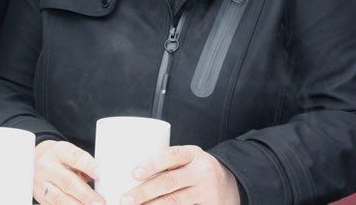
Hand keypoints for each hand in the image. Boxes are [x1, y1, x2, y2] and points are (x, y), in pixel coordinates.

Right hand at [34, 140, 103, 203]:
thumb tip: (102, 178)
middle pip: (67, 181)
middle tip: (99, 202)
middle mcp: (48, 166)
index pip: (74, 157)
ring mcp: (42, 183)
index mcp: (59, 151)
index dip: (88, 165)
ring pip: (59, 197)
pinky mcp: (41, 197)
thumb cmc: (60, 159)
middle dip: (85, 194)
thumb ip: (85, 165)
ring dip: (77, 204)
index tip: (100, 173)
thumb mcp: (71, 154)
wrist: (36, 162)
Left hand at [121, 145, 239, 204]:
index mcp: (193, 154)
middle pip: (169, 182)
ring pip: (175, 201)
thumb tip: (130, 175)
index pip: (172, 155)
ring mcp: (206, 192)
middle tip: (125, 199)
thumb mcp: (188, 159)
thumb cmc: (197, 169)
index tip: (134, 173)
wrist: (229, 183)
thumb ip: (167, 163)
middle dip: (144, 192)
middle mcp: (202, 172)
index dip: (152, 164)